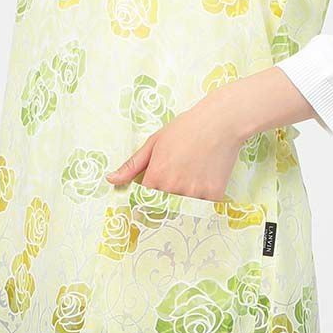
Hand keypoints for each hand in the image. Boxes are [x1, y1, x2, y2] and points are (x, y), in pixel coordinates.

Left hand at [106, 95, 241, 201]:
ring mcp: (194, 194)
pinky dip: (203, 199)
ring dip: (184, 200)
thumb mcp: (154, 142)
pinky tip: (205, 179)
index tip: (153, 194)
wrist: (221, 122)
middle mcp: (173, 189)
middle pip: (163, 209)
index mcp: (156, 177)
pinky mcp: (213, 196)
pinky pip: (203, 207)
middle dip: (165, 201)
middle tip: (176, 182)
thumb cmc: (186, 128)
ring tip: (192, 177)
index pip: (143, 201)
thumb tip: (111, 180)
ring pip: (183, 209)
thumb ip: (132, 166)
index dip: (147, 198)